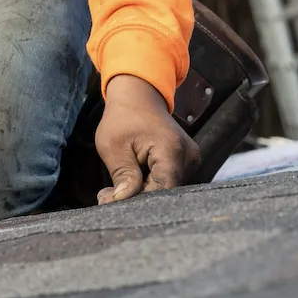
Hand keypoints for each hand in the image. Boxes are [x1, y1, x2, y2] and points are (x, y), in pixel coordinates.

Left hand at [95, 74, 199, 203]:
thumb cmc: (123, 117)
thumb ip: (122, 175)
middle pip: (164, 192)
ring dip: (140, 192)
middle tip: (106, 195)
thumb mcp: (113, 146)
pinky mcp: (187, 163)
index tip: (112, 200)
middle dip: (135, 198)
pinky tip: (131, 178)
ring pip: (165, 190)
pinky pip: (167, 182)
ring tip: (116, 185)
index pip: (161, 190)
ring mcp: (191, 160)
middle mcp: (188, 156)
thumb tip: (121, 202)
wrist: (139, 96)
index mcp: (171, 149)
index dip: (137, 201)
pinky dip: (148, 184)